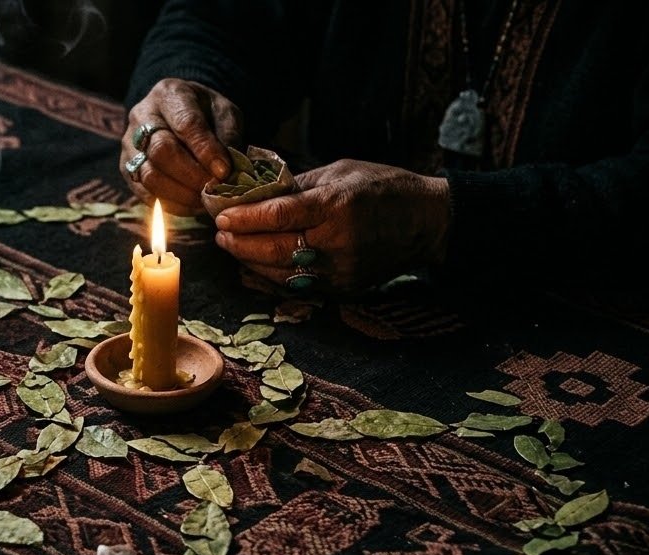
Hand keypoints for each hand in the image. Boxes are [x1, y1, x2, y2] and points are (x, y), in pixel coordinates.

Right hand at [121, 79, 244, 215]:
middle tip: (215, 188)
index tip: (224, 171)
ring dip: (181, 194)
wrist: (177, 116)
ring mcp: (130, 145)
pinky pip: (146, 194)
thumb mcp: (224, 113)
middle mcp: (142, 117)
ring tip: (205, 200)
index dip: (206, 150)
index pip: (186, 123)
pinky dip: (172, 204)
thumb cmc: (205, 114)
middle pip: (161, 150)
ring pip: (150, 176)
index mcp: (169, 94)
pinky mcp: (127, 170)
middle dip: (192, 175)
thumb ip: (228, 136)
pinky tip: (192, 205)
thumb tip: (227, 170)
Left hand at [212, 160, 450, 293]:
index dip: (244, 218)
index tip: (220, 215)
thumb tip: (254, 191)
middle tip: (220, 234)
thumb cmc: (383, 188)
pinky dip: (272, 275)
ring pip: (280, 273)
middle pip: (273, 249)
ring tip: (234, 247)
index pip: (278, 215)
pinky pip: (297, 285)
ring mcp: (341, 270)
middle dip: (239, 243)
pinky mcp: (344, 288)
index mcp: (336, 206)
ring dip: (250, 262)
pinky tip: (258, 264)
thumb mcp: (341, 172)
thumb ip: (298, 185)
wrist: (427, 222)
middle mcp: (337, 241)